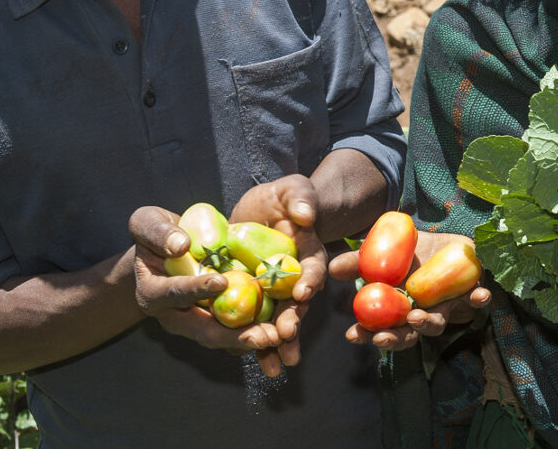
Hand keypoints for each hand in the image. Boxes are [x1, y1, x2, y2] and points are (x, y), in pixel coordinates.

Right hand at [127, 205, 295, 375]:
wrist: (163, 254)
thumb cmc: (155, 235)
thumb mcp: (147, 222)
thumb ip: (157, 232)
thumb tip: (181, 245)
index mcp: (152, 294)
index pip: (175, 293)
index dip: (196, 288)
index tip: (221, 282)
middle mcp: (173, 317)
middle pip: (204, 331)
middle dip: (234, 335)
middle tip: (263, 335)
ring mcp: (195, 323)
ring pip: (224, 337)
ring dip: (251, 340)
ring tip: (277, 338)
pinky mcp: (215, 322)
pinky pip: (236, 331)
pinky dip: (257, 332)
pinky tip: (281, 330)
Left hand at [230, 177, 333, 367]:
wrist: (265, 214)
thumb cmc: (285, 199)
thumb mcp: (293, 190)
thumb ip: (301, 199)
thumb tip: (305, 213)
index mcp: (310, 257)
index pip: (312, 270)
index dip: (309, 281)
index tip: (302, 292)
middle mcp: (296, 281)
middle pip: (296, 305)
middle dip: (292, 322)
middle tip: (284, 335)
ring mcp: (276, 295)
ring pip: (277, 322)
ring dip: (275, 344)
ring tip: (273, 366)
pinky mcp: (255, 301)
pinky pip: (254, 323)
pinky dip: (252, 342)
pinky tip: (245, 358)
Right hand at [329, 230, 492, 350]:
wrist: (447, 239)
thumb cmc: (411, 251)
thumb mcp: (382, 252)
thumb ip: (359, 261)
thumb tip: (331, 267)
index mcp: (398, 307)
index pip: (379, 327)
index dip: (366, 334)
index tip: (352, 335)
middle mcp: (420, 312)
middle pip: (407, 334)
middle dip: (395, 339)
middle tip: (384, 337)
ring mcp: (444, 306)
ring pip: (437, 323)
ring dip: (428, 323)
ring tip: (418, 317)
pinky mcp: (468, 293)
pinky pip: (475, 300)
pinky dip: (478, 299)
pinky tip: (480, 295)